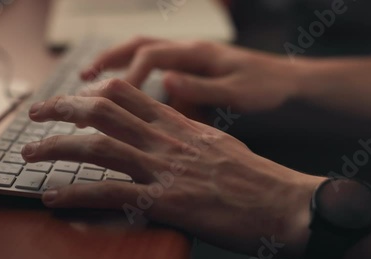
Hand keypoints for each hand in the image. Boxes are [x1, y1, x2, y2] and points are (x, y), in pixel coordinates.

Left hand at [21, 79, 323, 258]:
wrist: (285, 203)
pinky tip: (54, 196)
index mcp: (182, 125)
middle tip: (38, 113)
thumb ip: (189, 133)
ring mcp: (165, 169)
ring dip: (57, 147)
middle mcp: (168, 141)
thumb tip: (170, 127)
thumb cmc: (258, 178)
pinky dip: (77, 193)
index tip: (75, 96)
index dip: (95, 91)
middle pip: (105, 111)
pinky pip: (110, 193)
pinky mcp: (166, 201)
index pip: (129, 95)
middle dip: (63, 108)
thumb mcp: (220, 144)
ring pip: (98, 146)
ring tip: (30, 153)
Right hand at [80, 37, 309, 113]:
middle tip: (83, 77)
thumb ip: (202, 87)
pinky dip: (141, 77)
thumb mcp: (237, 91)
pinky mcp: (194, 67)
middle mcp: (190, 48)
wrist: (288, 81)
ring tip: (93, 81)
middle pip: (139, 45)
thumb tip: (165, 81)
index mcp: (198, 52)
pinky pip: (160, 67)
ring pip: (146, 53)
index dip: (129, 77)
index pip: (151, 57)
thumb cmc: (266, 87)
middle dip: (109, 59)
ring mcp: (191, 56)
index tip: (114, 101)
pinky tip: (134, 97)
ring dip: (119, 64)